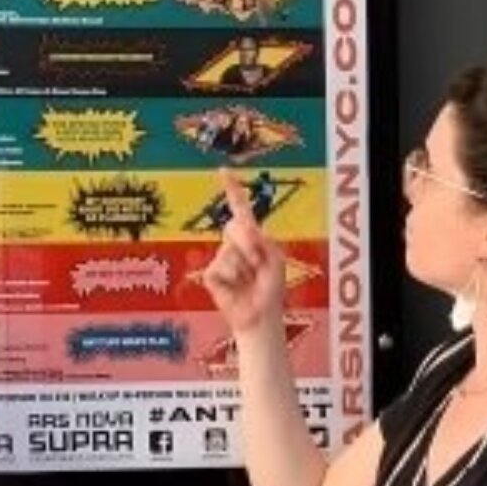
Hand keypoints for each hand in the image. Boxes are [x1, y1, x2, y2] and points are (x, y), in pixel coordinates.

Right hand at [200, 167, 285, 334]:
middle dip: (248, 242)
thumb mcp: (276, 259)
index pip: (239, 208)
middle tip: (258, 263)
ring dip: (245, 266)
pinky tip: (235, 288)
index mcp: (251, 237)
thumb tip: (242, 227)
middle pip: (234, 226)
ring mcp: (220, 258)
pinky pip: (221, 267)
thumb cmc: (270, 288)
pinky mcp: (210, 274)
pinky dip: (233, 278)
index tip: (223, 170)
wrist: (260, 316)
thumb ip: (262, 240)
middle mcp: (233, 244)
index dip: (232, 189)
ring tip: (249, 282)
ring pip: (229, 250)